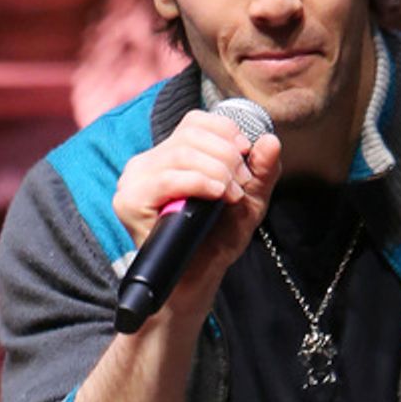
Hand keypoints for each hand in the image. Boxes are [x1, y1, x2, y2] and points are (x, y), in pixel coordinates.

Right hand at [111, 111, 280, 319]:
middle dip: (226, 156)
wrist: (195, 280)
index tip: (245, 154)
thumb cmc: (216, 241)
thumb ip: (262, 172)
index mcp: (170, 156)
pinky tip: (216, 195)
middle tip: (240, 186)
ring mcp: (134, 180)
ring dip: (217, 171)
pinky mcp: (129, 200)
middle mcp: (148, 163)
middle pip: (191, 134)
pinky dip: (198, 182)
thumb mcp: (248, 202)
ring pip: (181, 153)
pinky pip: (167, 178)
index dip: (225, 131)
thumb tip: (270, 139)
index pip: (195, 121)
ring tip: (231, 196)